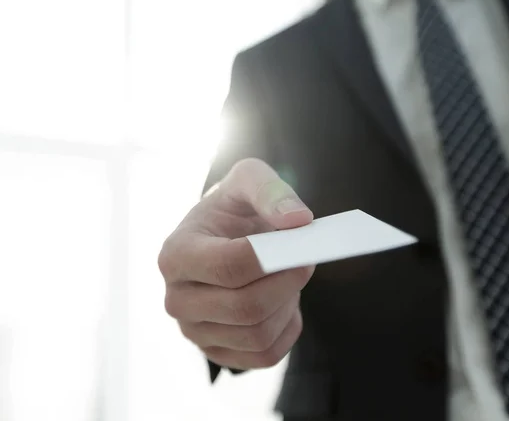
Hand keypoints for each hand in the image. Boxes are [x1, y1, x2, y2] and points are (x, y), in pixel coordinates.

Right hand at [158, 158, 314, 369]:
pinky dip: (286, 329)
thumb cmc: (234, 208)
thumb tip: (298, 221)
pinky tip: (284, 301)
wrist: (224, 237)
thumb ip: (270, 190)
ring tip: (290, 276)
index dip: (274, 259)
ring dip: (288, 304)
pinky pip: (264, 355)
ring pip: (258, 335)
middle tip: (308, 260)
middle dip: (288, 284)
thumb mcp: (248, 178)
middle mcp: (177, 299)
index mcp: (176, 254)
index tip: (302, 244)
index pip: (229, 266)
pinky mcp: (217, 352)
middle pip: (245, 308)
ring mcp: (195, 331)